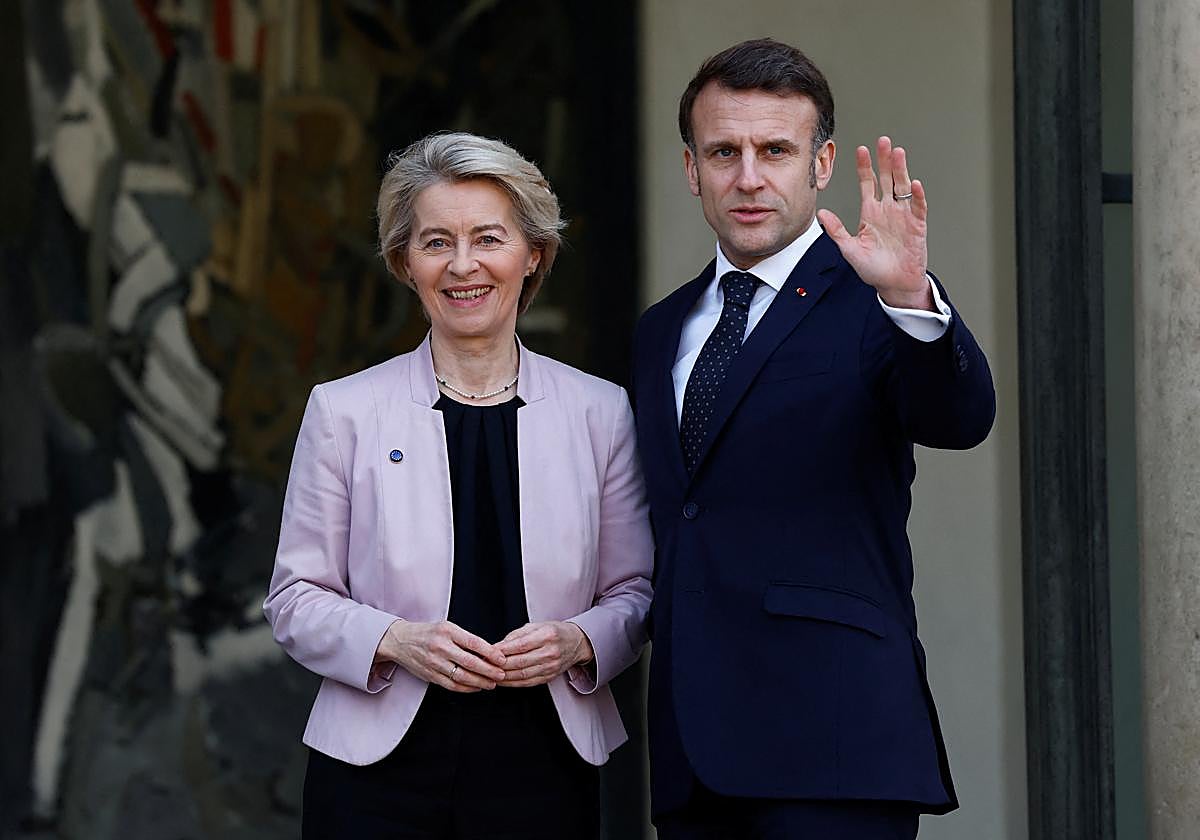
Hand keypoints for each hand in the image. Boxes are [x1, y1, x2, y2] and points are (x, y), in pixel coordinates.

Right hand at [375, 620, 506, 692]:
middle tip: (501, 674)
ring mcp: (434, 662)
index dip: (490, 652)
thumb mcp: (447, 627)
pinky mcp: (430, 675)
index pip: (473, 643)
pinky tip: (476, 687)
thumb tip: (489, 652)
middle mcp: (440, 647)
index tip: (502, 659)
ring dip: (480, 682)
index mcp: (447, 631)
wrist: (400, 641)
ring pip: (462, 676)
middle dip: (489, 670)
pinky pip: (451, 685)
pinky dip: (466, 688)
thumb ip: (465, 639)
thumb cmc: (428, 633)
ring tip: (491, 683)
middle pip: (470, 662)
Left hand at [495, 621, 593, 687]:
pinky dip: (513, 683)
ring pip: (523, 675)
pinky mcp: (550, 677)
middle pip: (520, 662)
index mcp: (547, 635)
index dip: (503, 651)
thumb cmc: (554, 632)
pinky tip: (503, 681)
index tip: (488, 652)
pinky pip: (528, 683)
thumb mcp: (536, 626)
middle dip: (500, 665)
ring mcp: (551, 666)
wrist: (576, 643)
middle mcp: (551, 652)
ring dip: (504, 677)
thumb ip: (516, 636)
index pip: (521, 645)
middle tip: (485, 665)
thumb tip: (497, 646)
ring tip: (490, 675)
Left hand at [816, 136, 932, 310]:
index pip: (868, 183)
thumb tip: (821, 213)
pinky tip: (913, 183)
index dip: (865, 167)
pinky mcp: (917, 225)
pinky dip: (916, 195)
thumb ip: (836, 231)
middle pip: (887, 178)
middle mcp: (887, 210)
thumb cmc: (873, 268)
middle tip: (883, 141)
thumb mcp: (849, 249)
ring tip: (898, 152)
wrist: (893, 284)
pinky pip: (917, 207)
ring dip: (900, 170)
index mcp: (871, 213)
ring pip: (902, 187)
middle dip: (884, 160)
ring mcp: (903, 215)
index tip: (861, 150)